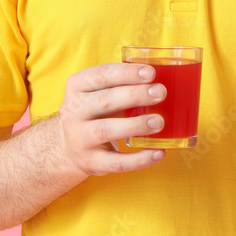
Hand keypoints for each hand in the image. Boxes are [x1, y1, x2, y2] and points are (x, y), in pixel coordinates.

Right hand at [56, 61, 166, 175]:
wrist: (70, 147)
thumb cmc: (96, 111)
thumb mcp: (99, 92)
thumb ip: (122, 84)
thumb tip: (165, 76)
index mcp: (77, 87)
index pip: (101, 75)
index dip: (126, 73)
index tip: (151, 73)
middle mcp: (74, 112)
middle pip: (105, 100)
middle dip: (135, 95)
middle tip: (160, 92)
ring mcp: (80, 138)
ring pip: (106, 130)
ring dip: (135, 125)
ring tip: (159, 122)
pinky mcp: (91, 162)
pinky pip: (116, 162)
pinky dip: (139, 159)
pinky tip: (158, 152)